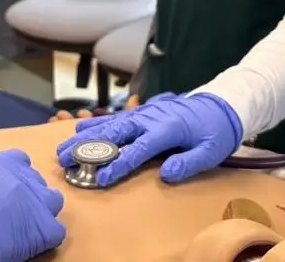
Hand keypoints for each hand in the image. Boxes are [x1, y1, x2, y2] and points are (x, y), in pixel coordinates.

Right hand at [0, 150, 65, 261]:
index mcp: (2, 162)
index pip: (20, 161)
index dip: (14, 177)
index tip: (4, 191)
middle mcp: (24, 177)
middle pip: (36, 182)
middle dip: (27, 195)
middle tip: (10, 213)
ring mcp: (36, 201)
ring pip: (52, 201)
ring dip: (41, 212)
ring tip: (23, 228)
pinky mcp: (42, 228)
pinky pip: (56, 232)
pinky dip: (45, 239)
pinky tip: (29, 245)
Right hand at [56, 92, 242, 186]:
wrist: (222, 105)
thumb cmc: (216, 132)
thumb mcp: (211, 151)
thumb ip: (188, 163)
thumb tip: (165, 174)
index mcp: (168, 128)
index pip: (139, 148)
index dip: (120, 163)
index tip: (101, 178)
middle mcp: (152, 117)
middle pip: (117, 132)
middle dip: (90, 147)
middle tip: (64, 160)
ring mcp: (146, 112)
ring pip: (112, 123)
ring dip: (86, 135)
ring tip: (63, 147)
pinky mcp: (144, 110)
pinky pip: (117, 116)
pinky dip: (97, 122)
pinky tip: (78, 128)